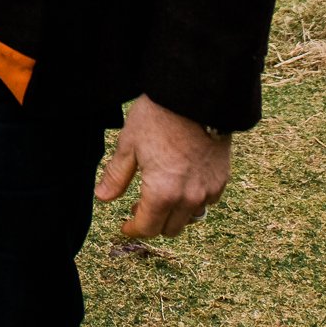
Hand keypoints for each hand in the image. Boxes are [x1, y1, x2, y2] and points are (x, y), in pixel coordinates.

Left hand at [93, 95, 230, 238]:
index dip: (133, 229)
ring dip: (174, 214)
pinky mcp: (222, 180)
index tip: (125, 225)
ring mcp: (208, 190)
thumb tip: (103, 198)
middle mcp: (188, 198)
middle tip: (139, 206)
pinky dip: (193, 200)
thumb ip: (116, 176)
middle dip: (153, 223)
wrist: (196, 97)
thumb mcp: (129, 145)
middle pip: (170, 229)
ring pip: (189, 218)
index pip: (147, 228)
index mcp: (162, 193)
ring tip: (162, 195)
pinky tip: (183, 183)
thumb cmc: (158, 117)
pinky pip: (207, 202)